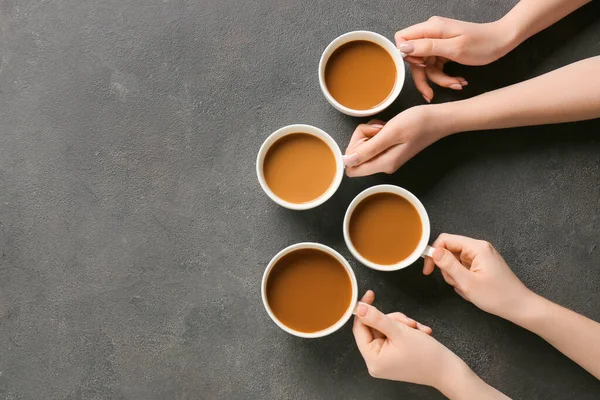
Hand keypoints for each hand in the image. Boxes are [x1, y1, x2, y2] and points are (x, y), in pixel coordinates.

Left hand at [344, 106, 445, 175]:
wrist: (438, 119)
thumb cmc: (417, 123)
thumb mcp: (390, 133)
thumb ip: (368, 149)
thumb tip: (347, 162)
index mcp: (383, 164)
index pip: (351, 168)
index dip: (352, 151)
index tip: (366, 138)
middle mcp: (383, 165)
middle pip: (356, 156)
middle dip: (362, 138)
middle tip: (379, 129)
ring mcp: (386, 158)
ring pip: (363, 147)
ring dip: (369, 133)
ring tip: (385, 127)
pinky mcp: (389, 151)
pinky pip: (372, 143)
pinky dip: (375, 132)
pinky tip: (387, 127)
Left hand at [353, 290, 463, 387]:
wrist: (449, 371)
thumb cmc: (427, 355)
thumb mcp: (400, 331)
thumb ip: (377, 318)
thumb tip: (360, 308)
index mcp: (372, 359)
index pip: (359, 328)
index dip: (365, 310)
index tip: (370, 296)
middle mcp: (376, 362)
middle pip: (375, 328)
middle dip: (393, 320)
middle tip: (408, 322)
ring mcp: (386, 360)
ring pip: (386, 329)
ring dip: (402, 325)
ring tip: (417, 329)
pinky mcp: (395, 357)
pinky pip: (394, 336)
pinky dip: (407, 332)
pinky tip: (420, 333)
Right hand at [395, 17, 513, 100]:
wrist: (502, 41)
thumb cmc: (482, 43)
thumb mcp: (454, 48)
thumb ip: (427, 47)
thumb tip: (403, 48)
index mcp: (431, 28)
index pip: (402, 38)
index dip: (406, 56)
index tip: (420, 67)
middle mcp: (431, 34)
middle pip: (414, 58)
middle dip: (424, 77)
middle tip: (431, 93)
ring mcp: (437, 43)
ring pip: (426, 66)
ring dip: (439, 79)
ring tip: (457, 84)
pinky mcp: (444, 51)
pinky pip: (436, 67)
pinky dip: (445, 77)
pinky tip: (459, 81)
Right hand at [423, 234, 533, 319]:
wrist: (519, 307)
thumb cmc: (497, 296)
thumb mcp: (468, 282)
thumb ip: (448, 265)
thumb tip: (433, 251)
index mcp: (477, 248)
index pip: (445, 240)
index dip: (433, 253)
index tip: (428, 270)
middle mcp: (479, 248)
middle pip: (450, 251)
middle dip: (448, 269)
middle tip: (457, 283)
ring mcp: (481, 257)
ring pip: (455, 262)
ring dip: (456, 277)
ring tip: (467, 288)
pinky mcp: (482, 265)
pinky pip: (464, 269)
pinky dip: (463, 280)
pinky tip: (472, 289)